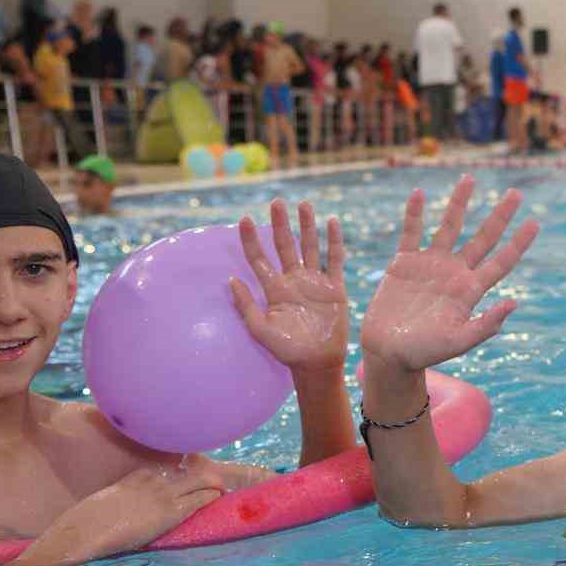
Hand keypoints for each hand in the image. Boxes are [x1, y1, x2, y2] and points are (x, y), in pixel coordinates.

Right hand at [19, 462, 223, 565]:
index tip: (194, 466)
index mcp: (137, 476)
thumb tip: (125, 513)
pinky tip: (221, 497)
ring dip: (213, 483)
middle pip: (188, 468)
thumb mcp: (107, 504)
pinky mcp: (169, 511)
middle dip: (204, 471)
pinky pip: (198, 500)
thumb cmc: (87, 524)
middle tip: (216, 478)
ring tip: (224, 487)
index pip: (169, 464)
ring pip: (199, 480)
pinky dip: (212, 497)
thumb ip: (122, 502)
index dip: (184, 467)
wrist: (84, 532)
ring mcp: (162, 494)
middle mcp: (153, 479)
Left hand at [230, 201, 348, 379]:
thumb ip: (246, 306)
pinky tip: (331, 222)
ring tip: (304, 204)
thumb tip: (231, 279)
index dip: (250, 239)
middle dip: (280, 224)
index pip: (259, 258)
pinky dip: (334, 241)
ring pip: (309, 246)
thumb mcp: (261, 330)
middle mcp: (293, 280)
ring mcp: (315, 281)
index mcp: (274, 289)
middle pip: (285, 245)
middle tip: (276, 202)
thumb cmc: (288, 350)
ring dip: (307, 226)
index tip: (243, 218)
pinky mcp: (334, 287)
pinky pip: (334, 259)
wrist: (317, 363)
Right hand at [361, 176, 538, 375]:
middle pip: (483, 237)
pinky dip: (415, 213)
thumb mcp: (457, 342)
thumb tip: (514, 303)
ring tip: (470, 178)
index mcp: (471, 290)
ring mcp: (430, 264)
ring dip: (460, 202)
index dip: (518, 243)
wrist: (388, 352)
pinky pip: (412, 231)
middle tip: (517, 193)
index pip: (501, 261)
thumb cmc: (424, 352)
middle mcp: (455, 272)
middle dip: (500, 216)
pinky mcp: (404, 262)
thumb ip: (484, 325)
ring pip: (449, 225)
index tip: (535, 222)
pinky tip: (420, 193)